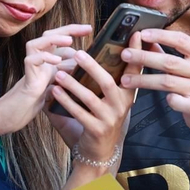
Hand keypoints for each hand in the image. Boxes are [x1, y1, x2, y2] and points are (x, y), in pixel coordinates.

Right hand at [0, 25, 93, 139]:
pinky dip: (44, 58)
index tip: (89, 29)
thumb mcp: (56, 88)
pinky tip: (56, 61)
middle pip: (48, 36)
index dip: (73, 32)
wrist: (9, 119)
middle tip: (87, 29)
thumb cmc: (32, 105)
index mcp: (47, 64)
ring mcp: (31, 70)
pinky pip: (31, 61)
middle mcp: (38, 63)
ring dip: (53, 39)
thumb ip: (66, 76)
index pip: (59, 42)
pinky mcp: (26, 80)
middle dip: (68, 30)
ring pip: (35, 44)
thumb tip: (83, 66)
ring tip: (69, 41)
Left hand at [48, 36, 140, 161]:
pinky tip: (54, 91)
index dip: (135, 52)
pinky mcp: (96, 130)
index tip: (134, 34)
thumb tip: (88, 51)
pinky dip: (65, 100)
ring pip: (90, 97)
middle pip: (108, 81)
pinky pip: (78, 112)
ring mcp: (110, 119)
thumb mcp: (108, 101)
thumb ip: (101, 80)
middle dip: (92, 66)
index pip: (134, 70)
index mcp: (127, 95)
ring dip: (72, 83)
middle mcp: (122, 106)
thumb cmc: (100, 121)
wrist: (98, 155)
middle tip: (77, 52)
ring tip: (59, 72)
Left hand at [120, 28, 189, 142]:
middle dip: (145, 57)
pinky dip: (169, 99)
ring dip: (144, 79)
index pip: (181, 40)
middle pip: (169, 62)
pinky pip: (179, 102)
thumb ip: (173, 54)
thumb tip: (150, 41)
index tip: (142, 34)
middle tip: (125, 55)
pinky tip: (156, 98)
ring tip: (125, 79)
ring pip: (167, 82)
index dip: (161, 36)